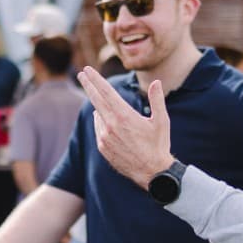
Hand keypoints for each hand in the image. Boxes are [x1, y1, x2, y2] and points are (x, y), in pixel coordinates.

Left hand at [76, 67, 173, 188]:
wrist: (151, 173)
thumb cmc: (158, 145)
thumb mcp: (161, 121)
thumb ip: (157, 100)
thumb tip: (156, 82)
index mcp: (124, 116)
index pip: (106, 92)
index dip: (96, 79)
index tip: (87, 70)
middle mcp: (111, 125)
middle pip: (95, 100)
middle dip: (88, 85)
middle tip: (81, 74)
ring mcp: (105, 137)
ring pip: (98, 116)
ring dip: (101, 109)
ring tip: (113, 112)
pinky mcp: (102, 147)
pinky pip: (99, 130)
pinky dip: (103, 124)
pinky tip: (111, 125)